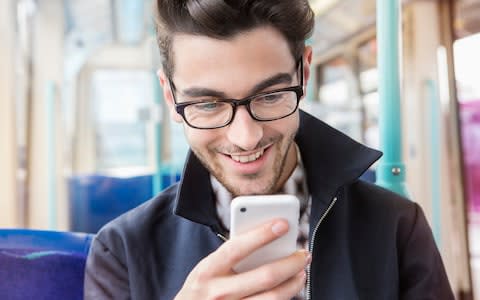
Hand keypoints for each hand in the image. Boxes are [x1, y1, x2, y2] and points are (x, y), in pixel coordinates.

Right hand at [174, 219, 310, 299]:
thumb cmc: (203, 288)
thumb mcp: (208, 268)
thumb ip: (231, 256)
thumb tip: (268, 242)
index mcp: (208, 270)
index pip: (238, 248)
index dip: (262, 234)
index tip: (283, 224)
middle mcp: (219, 293)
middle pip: (265, 276)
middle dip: (291, 263)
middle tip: (304, 254)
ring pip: (273, 297)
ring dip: (294, 283)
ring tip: (301, 272)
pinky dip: (284, 297)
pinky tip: (288, 289)